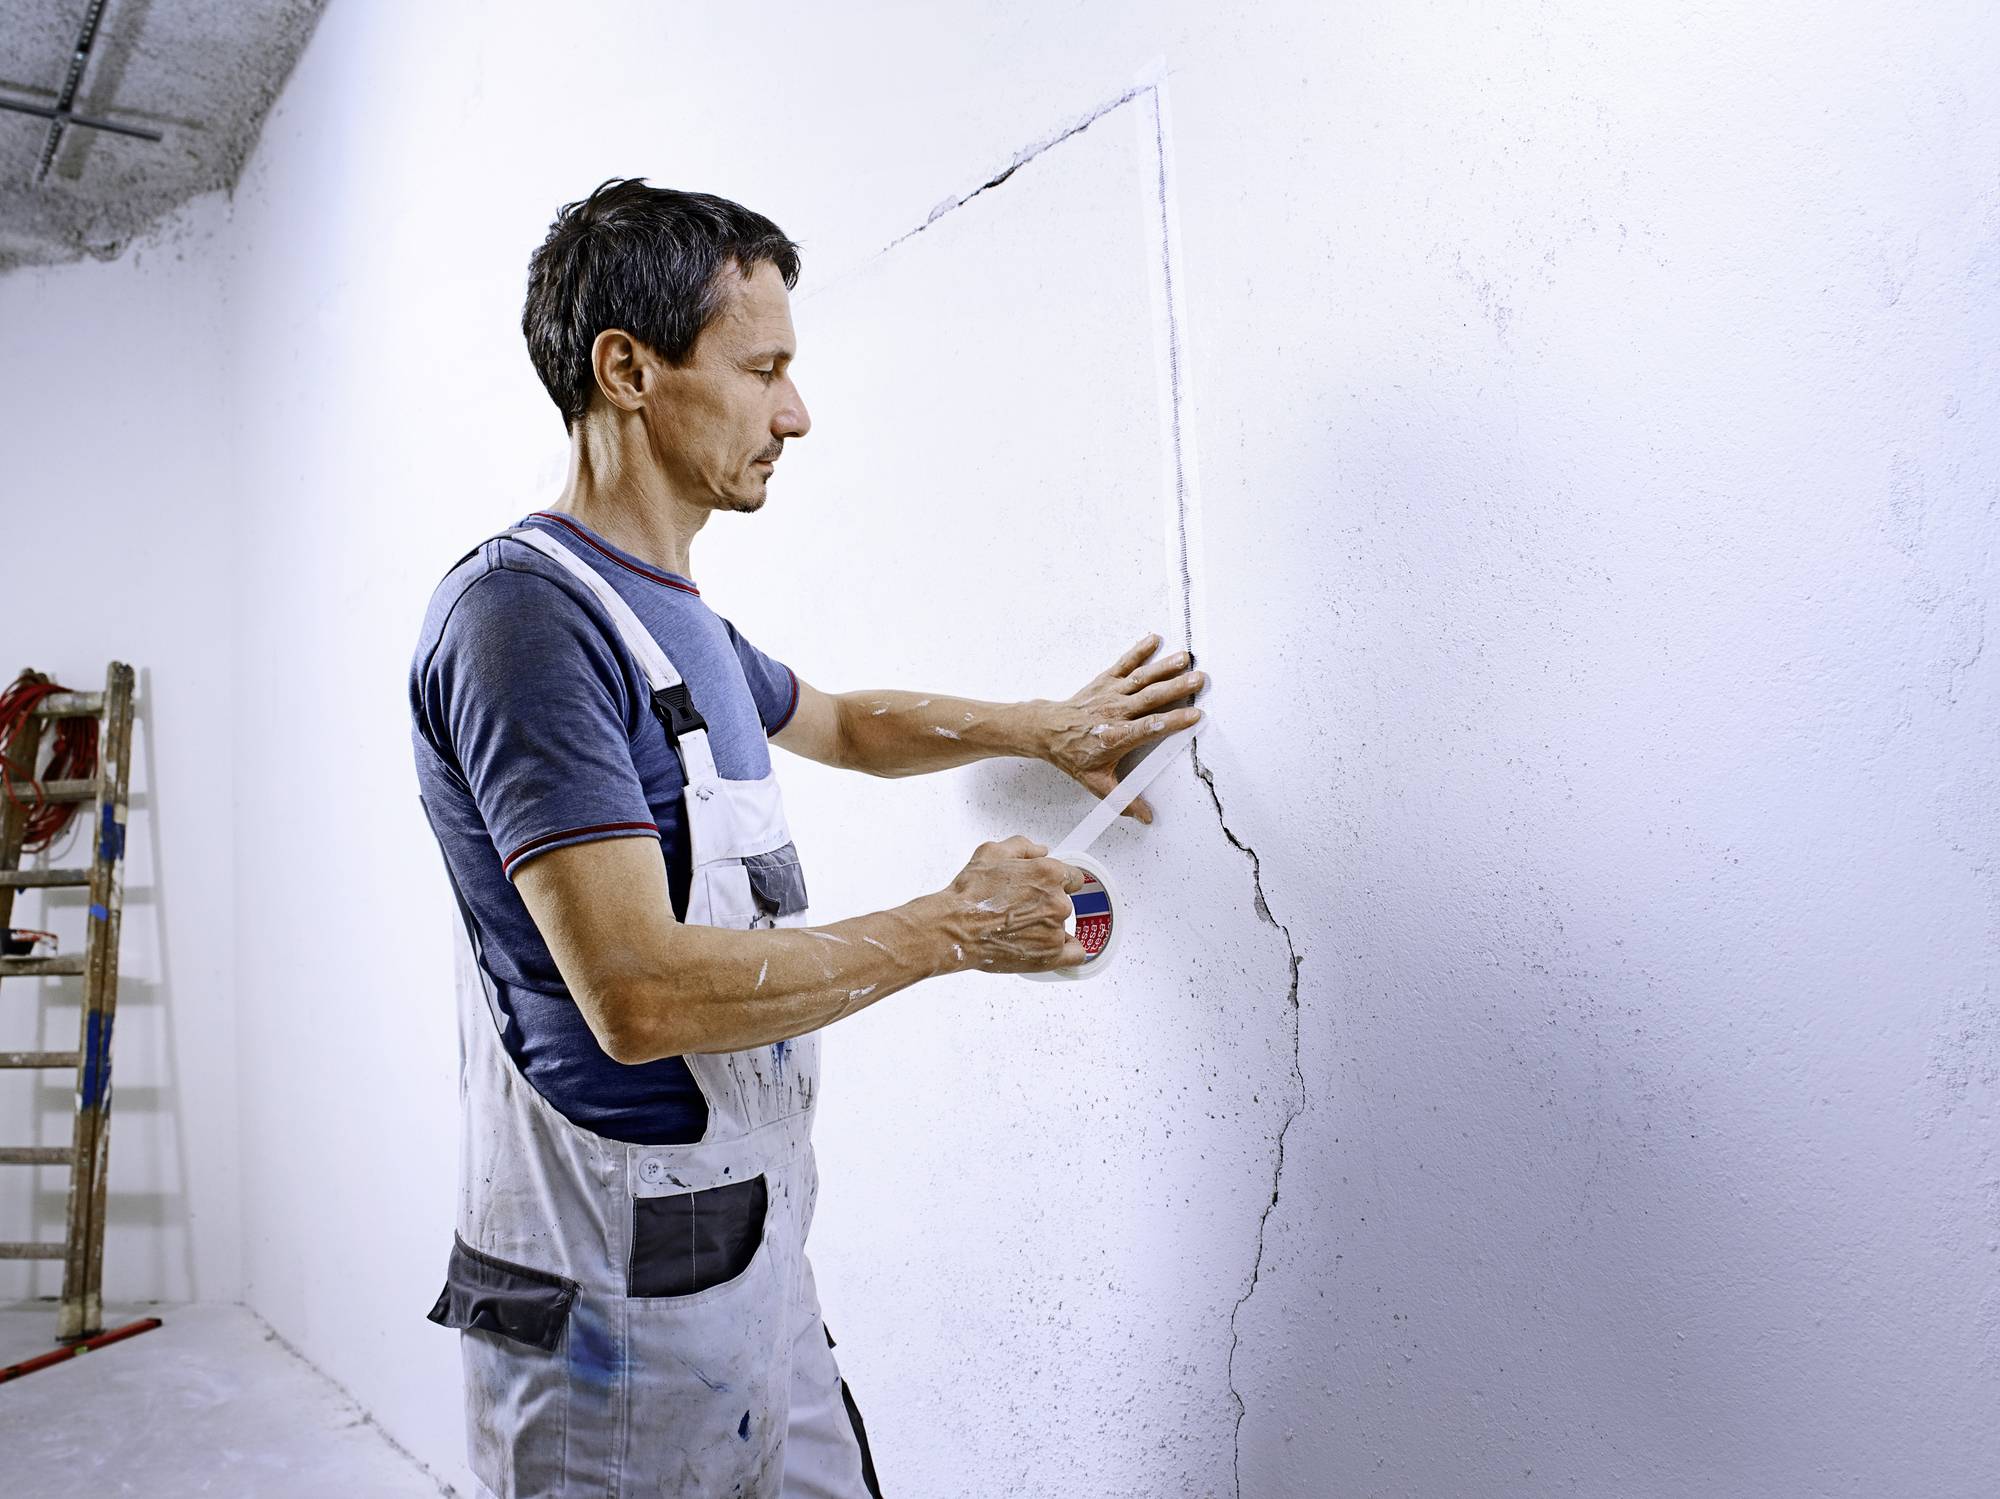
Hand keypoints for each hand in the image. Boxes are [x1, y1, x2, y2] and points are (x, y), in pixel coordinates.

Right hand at [935, 836, 1088, 973]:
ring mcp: (1055, 930)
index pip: (1072, 877)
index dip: (1058, 881)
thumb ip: (1023, 846)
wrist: (955, 928)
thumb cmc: (969, 895)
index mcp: (1049, 874)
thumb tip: (1040, 850)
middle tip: (1022, 908)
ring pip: (1063, 926)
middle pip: (1065, 901)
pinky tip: (1052, 946)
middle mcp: (1057, 902)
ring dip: (1047, 926)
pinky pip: (1074, 954)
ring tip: (1020, 927)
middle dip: (1046, 903)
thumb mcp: (992, 852)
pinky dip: (1067, 950)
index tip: (1048, 887)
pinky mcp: (1049, 954)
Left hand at [1041, 633, 1206, 823]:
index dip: (1172, 722)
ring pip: (1141, 679)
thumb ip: (1122, 800)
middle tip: (1200, 680)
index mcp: (1117, 736)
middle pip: (1151, 698)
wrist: (1047, 730)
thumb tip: (1146, 818)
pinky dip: (1139, 651)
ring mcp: (1110, 693)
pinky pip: (1124, 664)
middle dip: (1176, 688)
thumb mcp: (1096, 783)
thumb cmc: (1073, 755)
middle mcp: (1116, 712)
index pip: (1149, 728)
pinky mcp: (1105, 681)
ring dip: (1164, 667)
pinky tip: (1154, 639)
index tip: (1194, 717)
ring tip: (1185, 658)